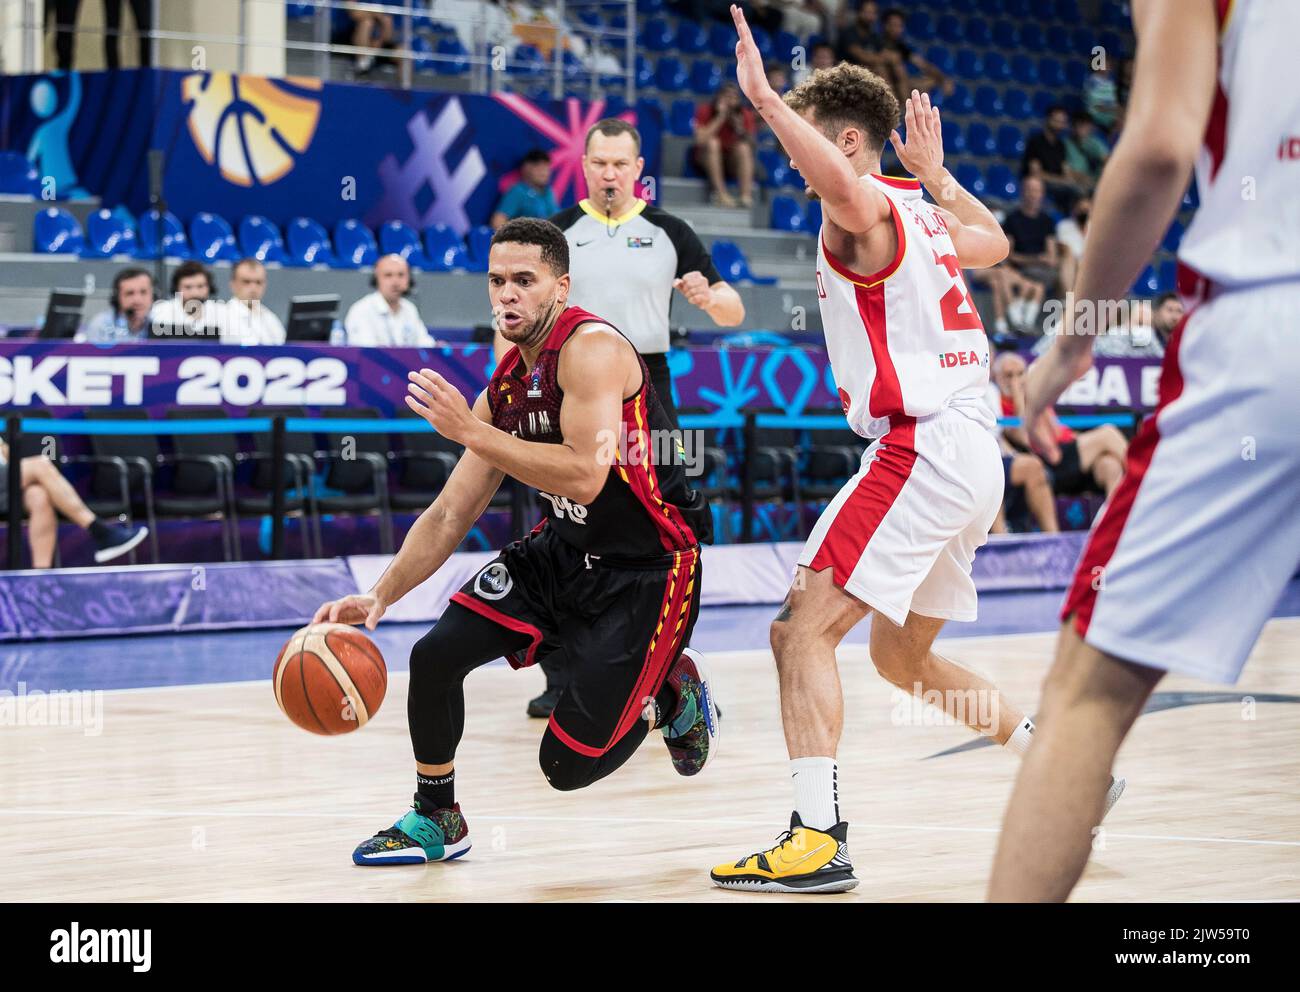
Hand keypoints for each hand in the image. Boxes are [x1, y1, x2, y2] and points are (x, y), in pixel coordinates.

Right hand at [312, 592, 385, 630]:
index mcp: (350, 600)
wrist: (375, 601)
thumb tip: (370, 628)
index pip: (339, 605)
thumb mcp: (378, 610)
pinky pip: (328, 620)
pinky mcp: (339, 617)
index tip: (333, 621)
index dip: (335, 612)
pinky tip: (315, 635)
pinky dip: (322, 626)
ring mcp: (339, 610)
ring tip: (309, 631)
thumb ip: (374, 618)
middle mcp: (342, 604)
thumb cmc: (376, 604)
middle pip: (327, 607)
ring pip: (325, 613)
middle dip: (320, 614)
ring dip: (318, 620)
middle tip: (314, 624)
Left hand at [406, 368, 476, 444]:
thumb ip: (446, 390)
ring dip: (414, 389)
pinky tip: (408, 398)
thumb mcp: (457, 397)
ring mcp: (438, 409)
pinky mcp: (433, 419)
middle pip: (427, 384)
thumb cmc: (461, 412)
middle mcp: (444, 399)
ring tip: (410, 386)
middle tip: (410, 374)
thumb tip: (433, 383)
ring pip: (422, 395)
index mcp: (451, 392)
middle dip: (417, 378)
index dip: (427, 373)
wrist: (467, 429)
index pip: (436, 378)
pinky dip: (412, 402)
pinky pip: (419, 408)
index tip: (421, 371)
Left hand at [673, 271, 713, 308]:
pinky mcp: (707, 297)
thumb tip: (674, 283)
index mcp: (697, 274)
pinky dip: (691, 300)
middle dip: (686, 290)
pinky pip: (695, 298)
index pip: (685, 278)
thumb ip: (678, 283)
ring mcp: (706, 288)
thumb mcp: (684, 287)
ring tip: (691, 297)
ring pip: (692, 291)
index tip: (688, 287)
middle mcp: (703, 279)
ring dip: (688, 296)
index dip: (684, 284)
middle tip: (689, 293)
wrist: (708, 299)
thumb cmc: (695, 292)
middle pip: (688, 284)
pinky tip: (693, 300)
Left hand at [731, 4, 775, 110]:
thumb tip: (739, 43)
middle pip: (744, 31)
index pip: (742, 35)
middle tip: (734, 6)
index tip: (735, 12)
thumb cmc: (750, 82)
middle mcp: (751, 49)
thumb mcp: (741, 65)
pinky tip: (741, 26)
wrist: (759, 93)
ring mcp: (752, 53)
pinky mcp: (752, 58)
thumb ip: (740, 54)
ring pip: (746, 34)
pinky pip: (747, 44)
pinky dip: (744, 34)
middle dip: (739, 18)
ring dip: (741, 22)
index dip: (738, 23)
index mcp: (748, 51)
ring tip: (737, 11)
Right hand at [888, 90, 943, 183]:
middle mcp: (923, 133)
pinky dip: (936, 115)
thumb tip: (891, 131)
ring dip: (927, 105)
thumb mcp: (902, 155)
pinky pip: (937, 124)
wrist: (931, 172)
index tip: (909, 99)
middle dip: (918, 101)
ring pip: (929, 116)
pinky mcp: (937, 138)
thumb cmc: (914, 165)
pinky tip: (935, 109)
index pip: (911, 118)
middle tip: (916, 91)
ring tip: (925, 95)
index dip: (910, 107)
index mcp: (913, 137)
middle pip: (920, 114)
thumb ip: (897, 142)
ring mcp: (931, 134)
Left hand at [1022, 343, 1091, 462]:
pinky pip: (1032, 428)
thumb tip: (1086, 359)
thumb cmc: (1079, 349)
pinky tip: (1052, 453)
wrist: (1072, 345)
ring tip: (1055, 458)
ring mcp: (1030, 395)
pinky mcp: (1033, 402)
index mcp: (1038, 378)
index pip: (1039, 405)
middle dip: (1045, 434)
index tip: (1057, 433)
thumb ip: (1077, 367)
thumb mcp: (1079, 361)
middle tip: (1053, 449)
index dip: (1048, 422)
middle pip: (1034, 417)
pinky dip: (1041, 442)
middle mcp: (1030, 386)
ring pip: (1031, 425)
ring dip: (1043, 443)